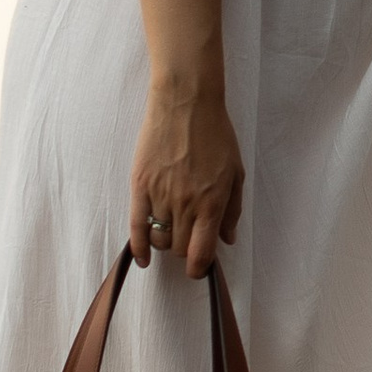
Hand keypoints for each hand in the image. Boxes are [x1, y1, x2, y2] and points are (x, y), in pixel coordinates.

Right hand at [129, 82, 244, 277]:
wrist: (185, 102)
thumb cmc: (215, 133)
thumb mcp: (235, 171)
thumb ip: (233, 209)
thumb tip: (228, 240)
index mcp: (211, 202)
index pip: (201, 252)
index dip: (199, 267)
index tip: (198, 268)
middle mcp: (185, 204)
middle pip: (179, 248)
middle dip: (184, 249)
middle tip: (188, 238)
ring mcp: (160, 196)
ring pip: (159, 239)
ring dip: (165, 243)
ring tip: (170, 232)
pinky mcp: (140, 185)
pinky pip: (136, 226)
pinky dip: (138, 247)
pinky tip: (143, 257)